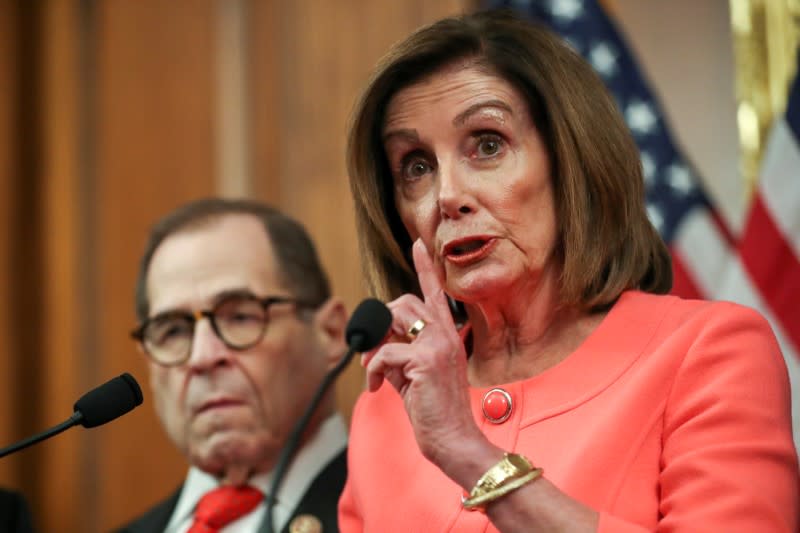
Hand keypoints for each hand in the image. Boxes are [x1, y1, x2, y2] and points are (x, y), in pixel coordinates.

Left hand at [363, 239, 480, 465]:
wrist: (453, 439)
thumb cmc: (434, 410)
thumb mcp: (413, 375)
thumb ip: (398, 352)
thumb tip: (374, 344)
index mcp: (447, 334)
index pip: (435, 292)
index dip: (424, 266)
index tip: (417, 243)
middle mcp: (445, 333)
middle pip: (402, 302)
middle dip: (380, 322)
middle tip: (372, 352)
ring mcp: (437, 344)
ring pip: (392, 319)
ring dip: (373, 344)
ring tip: (372, 370)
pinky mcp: (425, 360)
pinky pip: (383, 352)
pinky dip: (371, 370)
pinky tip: (374, 388)